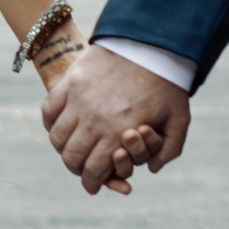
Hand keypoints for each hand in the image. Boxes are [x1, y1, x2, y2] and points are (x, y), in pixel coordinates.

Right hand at [40, 46, 189, 193]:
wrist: (150, 42)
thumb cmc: (167, 82)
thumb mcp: (179, 118)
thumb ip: (170, 149)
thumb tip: (149, 170)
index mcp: (119, 131)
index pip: (94, 170)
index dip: (92, 183)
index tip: (92, 186)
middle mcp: (94, 119)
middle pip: (72, 158)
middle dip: (77, 170)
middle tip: (83, 170)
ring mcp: (78, 99)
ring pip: (58, 138)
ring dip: (63, 149)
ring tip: (72, 149)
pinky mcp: (69, 82)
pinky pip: (49, 111)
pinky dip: (51, 124)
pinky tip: (61, 127)